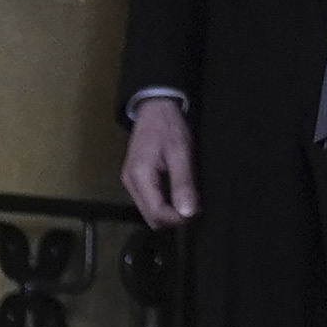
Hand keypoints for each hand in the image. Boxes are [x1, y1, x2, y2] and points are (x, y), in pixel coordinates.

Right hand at [119, 93, 198, 229]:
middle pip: (151, 218)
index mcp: (139, 176)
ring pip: (149, 212)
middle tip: (194, 206)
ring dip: (169, 212)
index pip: (156, 214)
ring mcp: (130, 182)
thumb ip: (183, 183)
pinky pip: (149, 201)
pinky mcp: (134, 180)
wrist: (154, 108)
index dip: (177, 219)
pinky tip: (177, 192)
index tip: (196, 212)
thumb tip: (188, 213)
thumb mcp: (180, 152)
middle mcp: (130, 183)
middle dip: (173, 218)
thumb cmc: (168, 127)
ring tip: (187, 198)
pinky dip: (164, 203)